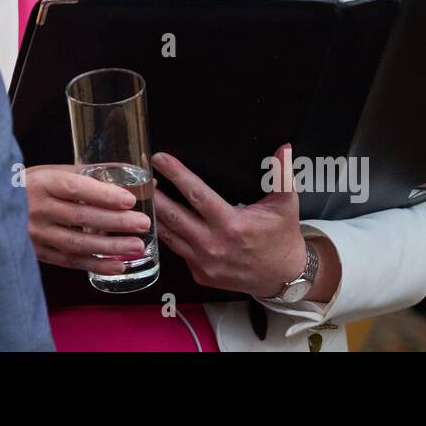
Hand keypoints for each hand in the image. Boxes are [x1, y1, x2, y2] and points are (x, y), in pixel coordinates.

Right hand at [24, 164, 152, 272]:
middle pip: (80, 217)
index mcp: (42, 182)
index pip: (75, 188)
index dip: (102, 194)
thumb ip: (89, 175)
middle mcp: (37, 208)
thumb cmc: (32, 185)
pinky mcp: (38, 253)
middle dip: (115, 221)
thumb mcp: (52, 172)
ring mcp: (36, 234)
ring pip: (77, 243)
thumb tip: (135, 176)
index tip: (129, 199)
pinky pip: (70, 261)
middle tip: (142, 223)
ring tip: (137, 246)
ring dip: (110, 247)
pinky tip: (118, 265)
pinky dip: (95, 265)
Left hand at [153, 143, 306, 297]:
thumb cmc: (282, 237)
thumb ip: (281, 174)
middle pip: (173, 215)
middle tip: (139, 176)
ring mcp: (204, 262)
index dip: (176, 174)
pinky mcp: (200, 274)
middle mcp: (213, 245)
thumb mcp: (286, 204)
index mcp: (232, 224)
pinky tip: (155, 220)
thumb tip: (283, 148)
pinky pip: (177, 251)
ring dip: (153, 215)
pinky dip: (165, 235)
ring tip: (140, 195)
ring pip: (169, 235)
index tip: (159, 159)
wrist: (283, 277)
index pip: (196, 194)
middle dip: (153, 194)